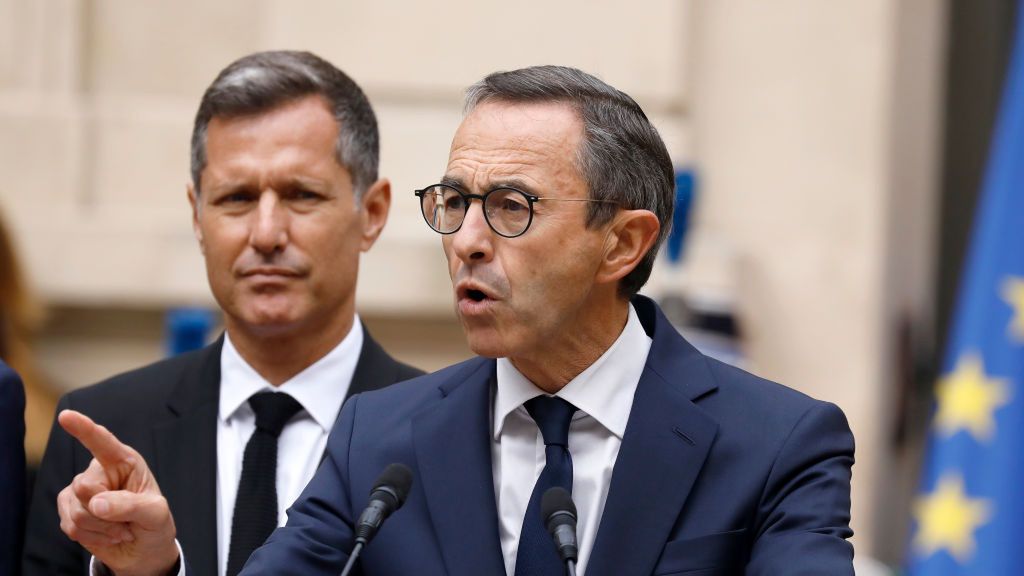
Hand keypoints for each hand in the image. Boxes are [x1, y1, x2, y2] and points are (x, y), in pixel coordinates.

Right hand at [56, 409, 179, 575]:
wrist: (142, 549)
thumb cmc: (153, 523)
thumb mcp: (155, 514)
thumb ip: (130, 505)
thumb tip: (96, 503)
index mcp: (124, 461)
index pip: (102, 442)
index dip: (83, 428)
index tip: (66, 416)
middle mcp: (100, 471)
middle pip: (84, 486)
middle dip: (105, 511)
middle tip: (127, 519)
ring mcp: (80, 490)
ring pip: (76, 510)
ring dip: (101, 528)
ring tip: (121, 528)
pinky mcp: (69, 510)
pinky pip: (70, 526)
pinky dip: (92, 536)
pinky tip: (107, 534)